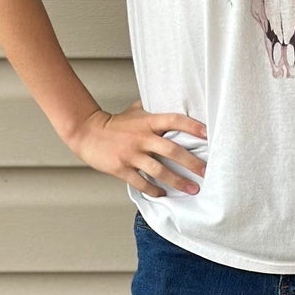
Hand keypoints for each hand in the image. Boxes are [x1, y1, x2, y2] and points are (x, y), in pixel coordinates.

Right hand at [65, 101, 206, 198]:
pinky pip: (141, 182)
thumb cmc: (114, 123)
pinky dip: (154, 189)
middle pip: (172, 150)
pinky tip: (163, 194)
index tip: (208, 134)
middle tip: (207, 172)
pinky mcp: (121, 168)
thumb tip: (174, 101)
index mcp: (147, 122)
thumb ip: (153, 109)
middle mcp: (142, 137)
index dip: (192, 126)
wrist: (86, 132)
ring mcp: (131, 154)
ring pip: (159, 170)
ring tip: (193, 189)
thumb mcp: (135, 111)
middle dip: (192, 163)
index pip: (174, 120)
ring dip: (178, 182)